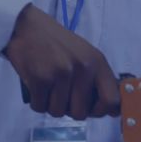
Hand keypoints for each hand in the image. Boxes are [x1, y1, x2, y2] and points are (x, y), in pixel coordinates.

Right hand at [3, 4, 120, 120]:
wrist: (28, 27)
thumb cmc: (57, 44)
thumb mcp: (85, 55)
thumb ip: (97, 80)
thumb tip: (112, 110)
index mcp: (97, 63)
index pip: (111, 100)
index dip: (101, 111)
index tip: (92, 110)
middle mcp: (83, 68)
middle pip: (80, 113)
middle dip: (68, 109)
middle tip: (61, 94)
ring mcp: (61, 74)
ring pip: (58, 112)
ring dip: (50, 105)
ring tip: (48, 87)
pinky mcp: (40, 79)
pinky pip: (40, 107)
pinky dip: (36, 102)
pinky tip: (36, 86)